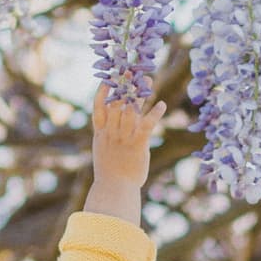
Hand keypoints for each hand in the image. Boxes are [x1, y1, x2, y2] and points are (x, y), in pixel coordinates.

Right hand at [86, 86, 164, 226]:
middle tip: (132, 71)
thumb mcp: (102, 152)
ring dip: (140, 93)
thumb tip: (108, 127)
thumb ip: (105, 137)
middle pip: (117, 103)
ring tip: (148, 80)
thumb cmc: (110, 173)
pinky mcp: (138, 144)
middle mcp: (111, 132)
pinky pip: (146, 124)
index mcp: (101, 134)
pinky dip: (155, 112)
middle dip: (124, 86)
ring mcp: (124, 137)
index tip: (108, 78)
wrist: (115, 189)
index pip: (99, 108)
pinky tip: (161, 104)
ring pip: (131, 109)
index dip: (103, 92)